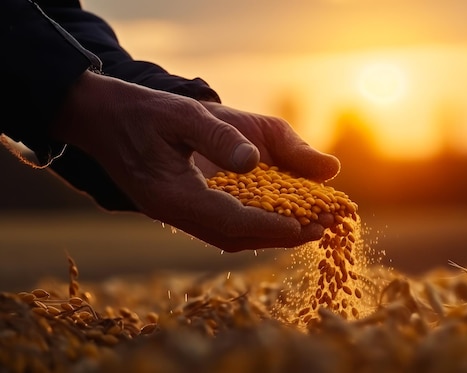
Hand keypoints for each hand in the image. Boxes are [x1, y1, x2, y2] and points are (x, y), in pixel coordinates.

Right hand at [50, 71, 337, 251]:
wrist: (105, 119)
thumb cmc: (147, 111)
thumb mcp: (186, 113)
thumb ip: (225, 137)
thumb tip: (262, 160)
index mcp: (171, 194)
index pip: (231, 220)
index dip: (272, 226)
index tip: (309, 225)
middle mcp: (173, 214)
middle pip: (235, 237)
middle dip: (280, 236)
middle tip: (322, 228)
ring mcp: (175, 216)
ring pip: (229, 237)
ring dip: (270, 235)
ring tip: (309, 226)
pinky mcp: (181, 210)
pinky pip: (222, 227)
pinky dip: (254, 225)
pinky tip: (276, 215)